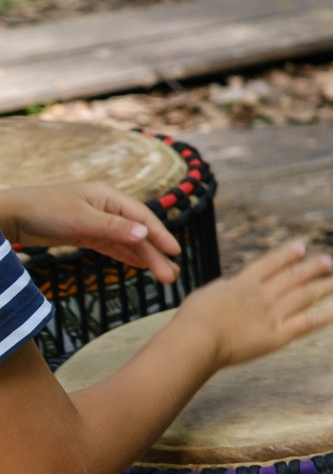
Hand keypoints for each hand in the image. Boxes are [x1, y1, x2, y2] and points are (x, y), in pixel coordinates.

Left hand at [0, 183, 180, 282]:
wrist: (11, 216)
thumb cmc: (44, 211)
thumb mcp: (80, 220)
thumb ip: (113, 228)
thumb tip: (144, 233)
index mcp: (108, 197)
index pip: (142, 217)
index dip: (160, 234)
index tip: (175, 252)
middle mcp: (107, 208)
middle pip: (137, 232)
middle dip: (155, 254)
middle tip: (172, 276)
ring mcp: (97, 221)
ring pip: (127, 242)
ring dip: (145, 258)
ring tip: (165, 275)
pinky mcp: (87, 234)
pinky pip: (113, 246)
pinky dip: (127, 256)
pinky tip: (141, 266)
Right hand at [171, 243, 332, 370]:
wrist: (196, 339)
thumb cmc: (191, 321)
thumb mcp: (204, 296)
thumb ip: (221, 289)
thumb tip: (228, 284)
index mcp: (242, 284)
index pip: (269, 264)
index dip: (286, 255)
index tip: (301, 247)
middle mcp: (261, 296)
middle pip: (292, 277)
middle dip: (312, 267)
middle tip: (328, 260)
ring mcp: (271, 314)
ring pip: (305, 296)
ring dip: (325, 286)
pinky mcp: (277, 336)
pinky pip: (307, 323)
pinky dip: (326, 316)